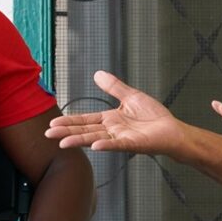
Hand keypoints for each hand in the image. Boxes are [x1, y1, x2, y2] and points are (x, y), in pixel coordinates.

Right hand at [45, 70, 184, 154]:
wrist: (173, 129)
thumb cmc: (154, 117)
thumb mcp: (131, 96)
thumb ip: (114, 87)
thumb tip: (98, 74)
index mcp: (110, 120)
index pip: (85, 120)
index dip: (69, 121)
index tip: (53, 124)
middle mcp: (112, 130)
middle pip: (85, 131)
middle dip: (66, 132)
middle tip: (48, 135)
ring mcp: (121, 138)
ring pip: (96, 139)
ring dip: (80, 141)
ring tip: (63, 143)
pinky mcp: (134, 144)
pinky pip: (118, 145)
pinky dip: (107, 145)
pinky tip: (95, 147)